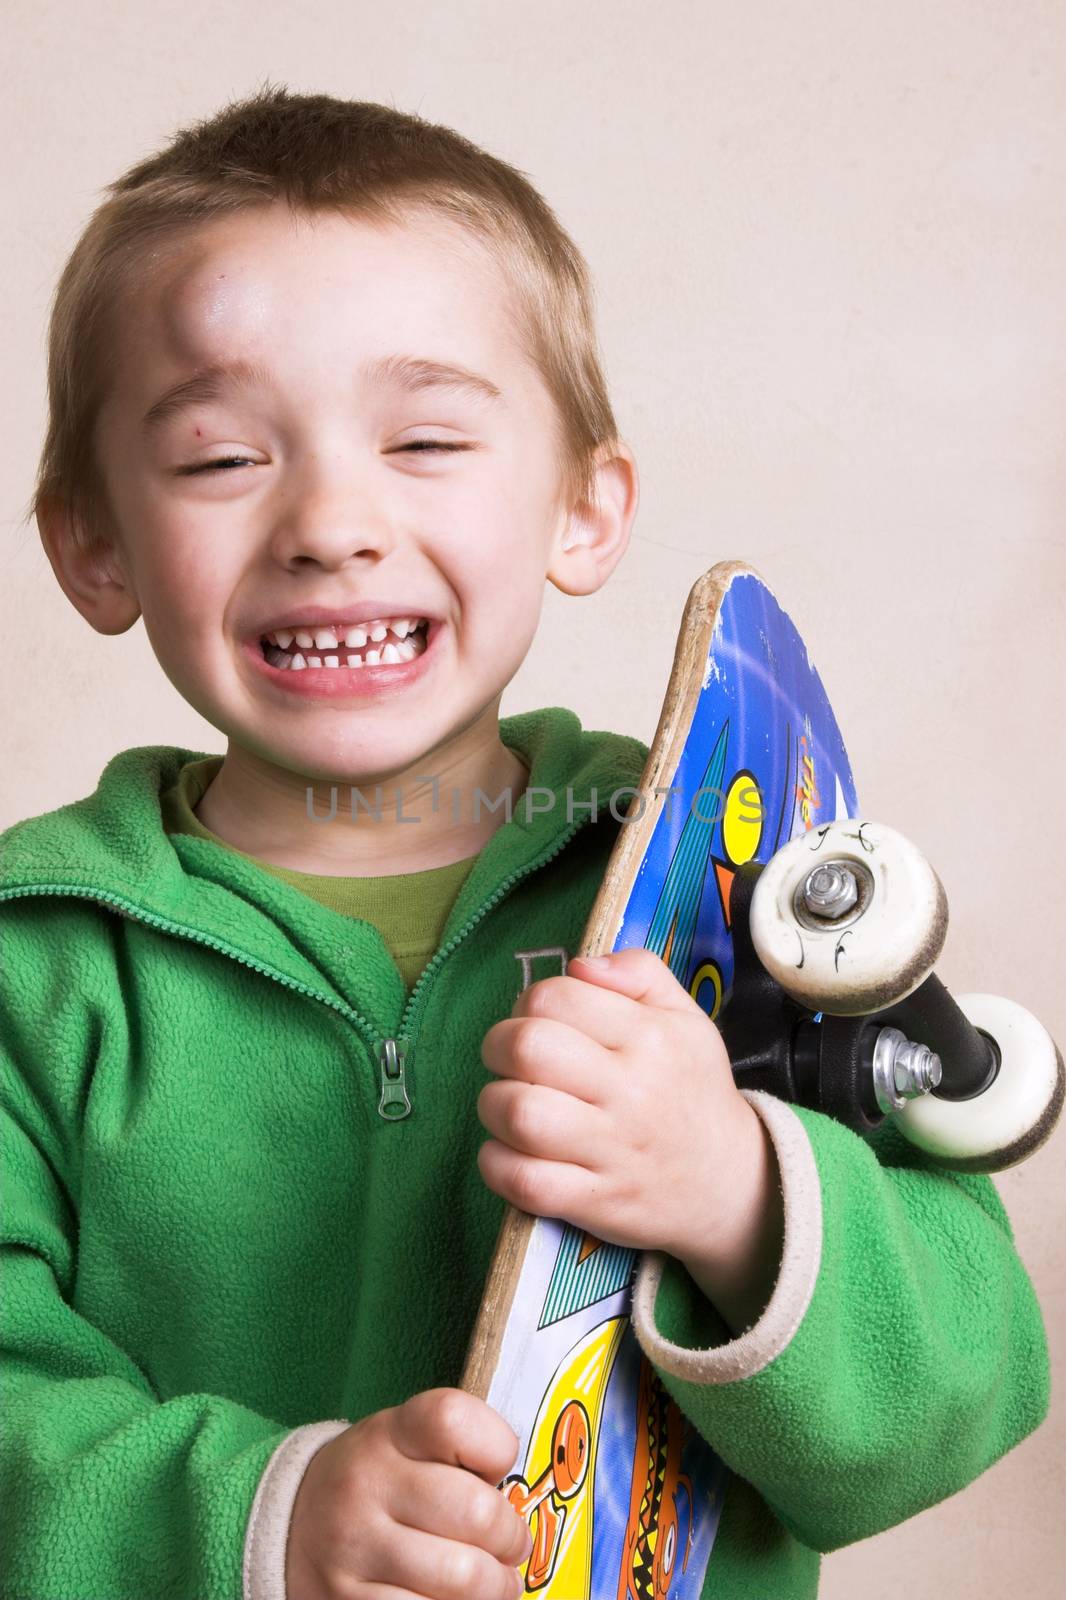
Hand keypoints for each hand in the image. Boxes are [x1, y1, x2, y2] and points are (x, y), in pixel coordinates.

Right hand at [285, 1388, 533, 1599]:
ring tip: (495, 1583)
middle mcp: (365, 1486)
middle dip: (512, 1538)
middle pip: (477, 1511)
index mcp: (388, 1434)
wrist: (293, 1526)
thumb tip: (517, 1509)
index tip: (500, 1469)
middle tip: (512, 1547)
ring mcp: (353, 1550)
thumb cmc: (380, 1483)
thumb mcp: (407, 1444)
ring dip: (496, 1588)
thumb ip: (460, 1456)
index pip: (452, 1419)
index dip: (495, 1446)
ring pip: (463, 1578)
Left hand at [477, 947, 782, 1325]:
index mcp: (650, 1037)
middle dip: (498, 1045)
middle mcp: (630, 1091)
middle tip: (508, 1059)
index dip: (530, 1001)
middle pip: (527, 1048)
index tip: (536, 1019)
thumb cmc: (692, 1090)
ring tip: (509, 1104)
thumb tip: (579, 965)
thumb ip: (638, 972)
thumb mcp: (685, 1017)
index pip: (558, 997)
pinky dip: (497, 1163)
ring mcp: (611, 1151)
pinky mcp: (594, 1202)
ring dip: (494, 1105)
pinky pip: (523, 1181)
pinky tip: (510, 1151)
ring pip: (518, 1115)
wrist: (731, 1183)